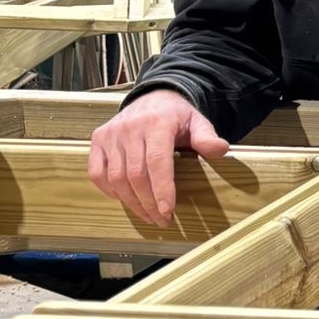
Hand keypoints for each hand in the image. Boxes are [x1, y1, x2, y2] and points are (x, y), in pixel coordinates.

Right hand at [88, 89, 228, 226]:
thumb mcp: (197, 122)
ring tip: (149, 216)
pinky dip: (110, 191)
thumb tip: (221, 150)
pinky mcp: (98, 140)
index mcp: (157, 123)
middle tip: (162, 220)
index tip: (168, 211)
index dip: (162, 189)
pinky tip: (127, 201)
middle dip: (149, 203)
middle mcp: (130, 128)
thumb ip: (207, 137)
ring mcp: (111, 134)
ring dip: (132, 202)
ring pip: (116, 178)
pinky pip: (98, 173)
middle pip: (135, 174)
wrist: (152, 98)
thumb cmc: (176, 117)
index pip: (156, 161)